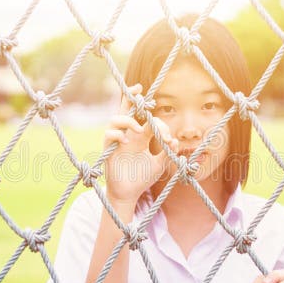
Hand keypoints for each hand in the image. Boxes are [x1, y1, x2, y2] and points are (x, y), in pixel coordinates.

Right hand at [103, 84, 178, 203]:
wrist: (128, 193)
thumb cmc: (142, 178)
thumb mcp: (158, 164)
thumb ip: (166, 152)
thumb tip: (175, 141)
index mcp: (140, 136)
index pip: (148, 120)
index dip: (159, 124)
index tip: (168, 138)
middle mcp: (128, 134)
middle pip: (126, 109)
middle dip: (131, 96)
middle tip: (139, 89)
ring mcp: (117, 140)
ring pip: (115, 118)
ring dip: (128, 120)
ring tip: (140, 130)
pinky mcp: (108, 149)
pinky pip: (108, 134)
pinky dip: (117, 134)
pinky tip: (126, 141)